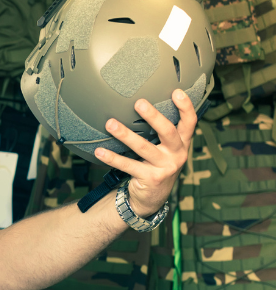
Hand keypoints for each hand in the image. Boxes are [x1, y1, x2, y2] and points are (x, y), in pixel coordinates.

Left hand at [94, 89, 194, 217]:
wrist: (153, 198)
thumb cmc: (157, 166)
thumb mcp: (165, 150)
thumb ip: (160, 133)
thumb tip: (141, 106)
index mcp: (182, 144)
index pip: (190, 123)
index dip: (186, 107)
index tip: (176, 91)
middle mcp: (176, 154)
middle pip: (167, 132)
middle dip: (153, 116)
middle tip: (139, 103)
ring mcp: (164, 167)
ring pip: (143, 147)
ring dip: (125, 135)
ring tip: (110, 124)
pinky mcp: (150, 178)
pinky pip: (128, 165)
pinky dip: (112, 158)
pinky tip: (99, 151)